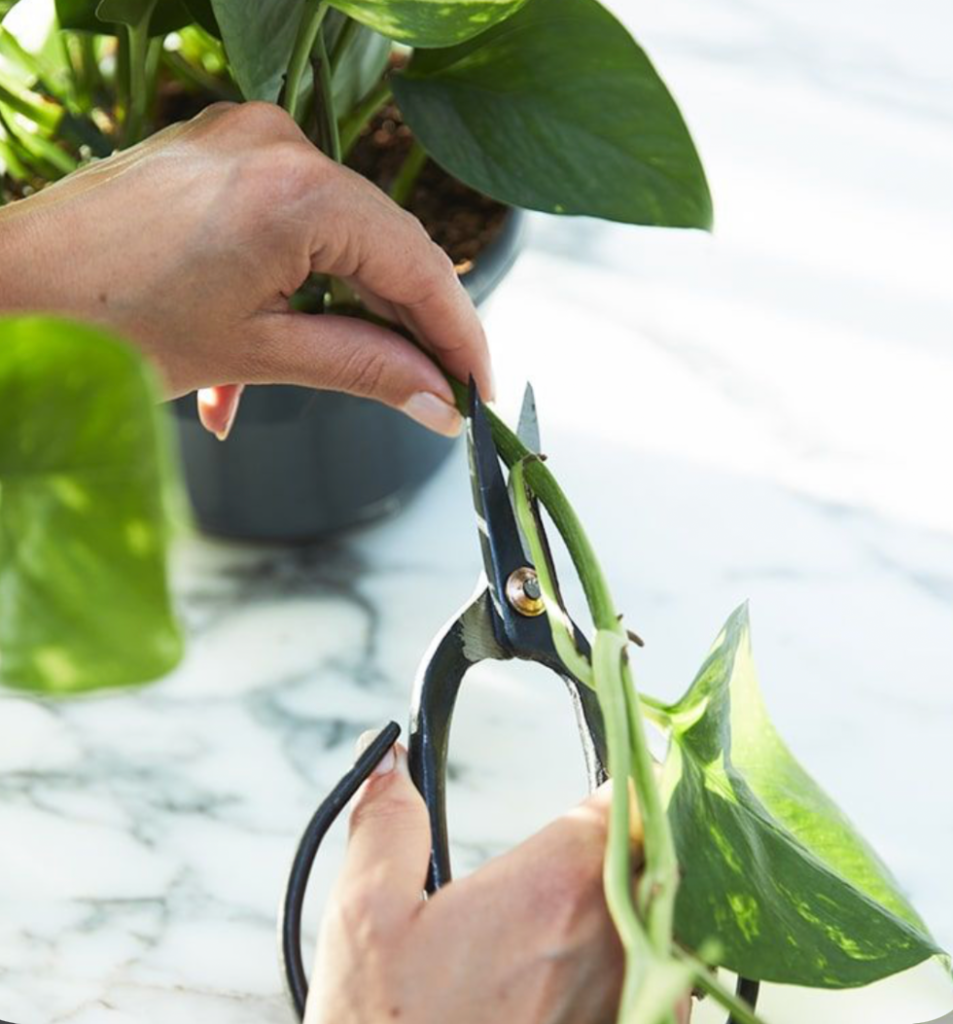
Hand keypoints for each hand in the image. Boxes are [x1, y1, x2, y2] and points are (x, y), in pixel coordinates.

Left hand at [0, 102, 490, 438]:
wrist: (8, 287)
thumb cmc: (107, 323)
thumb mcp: (258, 354)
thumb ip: (366, 370)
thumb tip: (438, 400)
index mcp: (296, 191)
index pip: (419, 265)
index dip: (460, 335)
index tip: (478, 388)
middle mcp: (281, 143)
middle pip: (388, 245)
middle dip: (412, 328)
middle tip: (436, 392)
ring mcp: (250, 138)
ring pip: (344, 234)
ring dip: (351, 314)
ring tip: (354, 381)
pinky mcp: (226, 149)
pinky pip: (298, 217)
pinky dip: (305, 283)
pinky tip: (285, 345)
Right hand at [309, 738, 690, 1023]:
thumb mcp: (364, 919)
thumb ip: (386, 823)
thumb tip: (392, 764)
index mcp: (555, 890)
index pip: (631, 799)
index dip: (631, 770)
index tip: (626, 756)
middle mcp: (612, 944)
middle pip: (655, 854)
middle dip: (631, 830)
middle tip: (599, 819)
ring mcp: (633, 1003)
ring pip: (664, 915)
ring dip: (641, 892)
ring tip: (599, 886)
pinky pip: (664, 980)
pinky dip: (643, 953)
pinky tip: (595, 957)